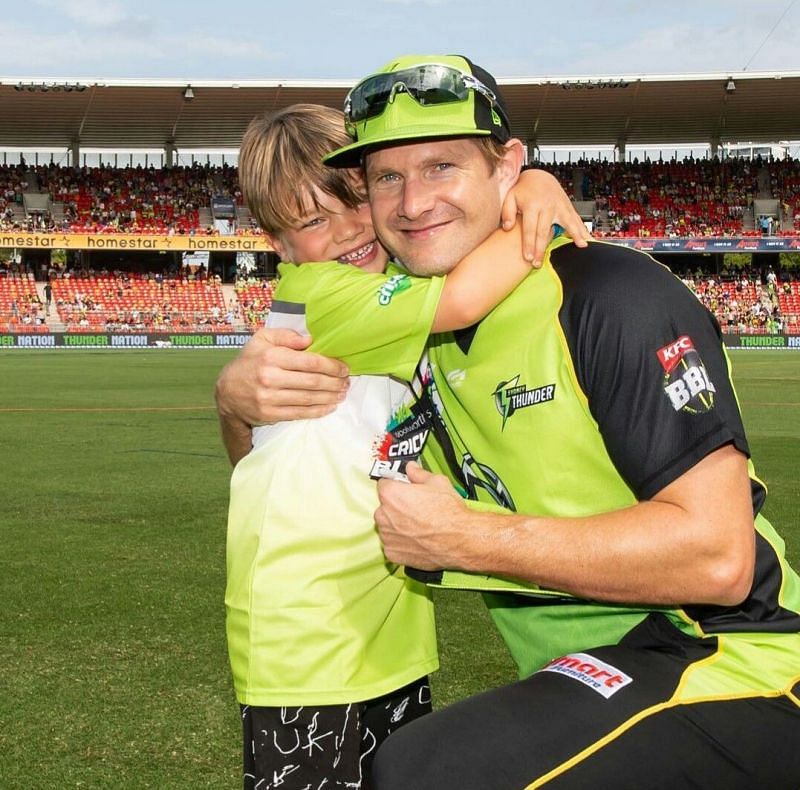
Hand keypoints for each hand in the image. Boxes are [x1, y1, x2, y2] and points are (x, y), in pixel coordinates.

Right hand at [215, 327, 349, 463]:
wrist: (227, 392)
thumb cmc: (250, 362)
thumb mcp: (261, 339)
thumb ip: (285, 335)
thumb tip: (309, 339)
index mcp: (271, 356)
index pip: (310, 361)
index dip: (331, 366)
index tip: (343, 368)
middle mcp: (270, 377)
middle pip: (312, 381)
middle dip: (334, 382)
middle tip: (346, 382)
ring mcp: (269, 397)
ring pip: (308, 398)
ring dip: (330, 397)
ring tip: (342, 393)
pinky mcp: (270, 414)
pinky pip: (300, 413)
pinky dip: (318, 411)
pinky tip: (329, 407)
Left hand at [375, 462, 466, 569]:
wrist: (460, 540)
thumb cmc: (449, 513)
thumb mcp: (437, 482)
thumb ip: (418, 473)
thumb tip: (412, 468)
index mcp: (391, 494)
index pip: (384, 484)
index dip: (397, 485)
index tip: (405, 489)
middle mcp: (384, 515)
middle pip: (385, 506)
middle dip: (397, 506)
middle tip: (416, 508)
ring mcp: (387, 536)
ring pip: (387, 526)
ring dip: (397, 525)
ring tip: (419, 525)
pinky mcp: (392, 553)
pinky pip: (392, 544)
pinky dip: (401, 542)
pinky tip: (417, 538)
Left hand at [501, 168, 591, 265]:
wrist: (539, 177)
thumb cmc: (523, 190)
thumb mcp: (510, 197)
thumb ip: (507, 212)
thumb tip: (507, 227)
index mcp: (532, 204)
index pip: (530, 228)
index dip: (529, 244)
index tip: (528, 258)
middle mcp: (548, 205)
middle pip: (544, 231)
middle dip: (541, 249)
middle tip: (538, 264)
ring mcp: (560, 206)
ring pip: (567, 223)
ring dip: (574, 235)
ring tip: (580, 246)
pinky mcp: (567, 207)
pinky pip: (577, 220)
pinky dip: (583, 230)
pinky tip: (587, 240)